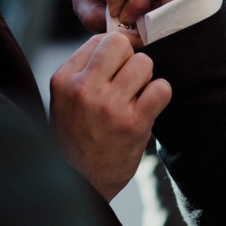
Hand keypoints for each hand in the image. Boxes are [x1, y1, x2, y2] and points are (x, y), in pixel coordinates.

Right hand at [50, 32, 171, 201]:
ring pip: (144, 63)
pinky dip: (160, 95)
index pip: (99, 39)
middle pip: (121, 43)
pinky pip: (161, 88)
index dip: (115, 50)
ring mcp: (108, 106)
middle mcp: (83, 89)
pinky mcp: (133, 124)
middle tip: (128, 81)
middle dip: (130, 58)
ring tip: (136, 98)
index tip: (118, 66)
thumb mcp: (65, 100)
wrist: (80, 185)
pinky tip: (149, 108)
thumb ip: (85, 70)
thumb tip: (121, 40)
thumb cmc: (76, 139)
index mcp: (63, 79)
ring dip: (146, 79)